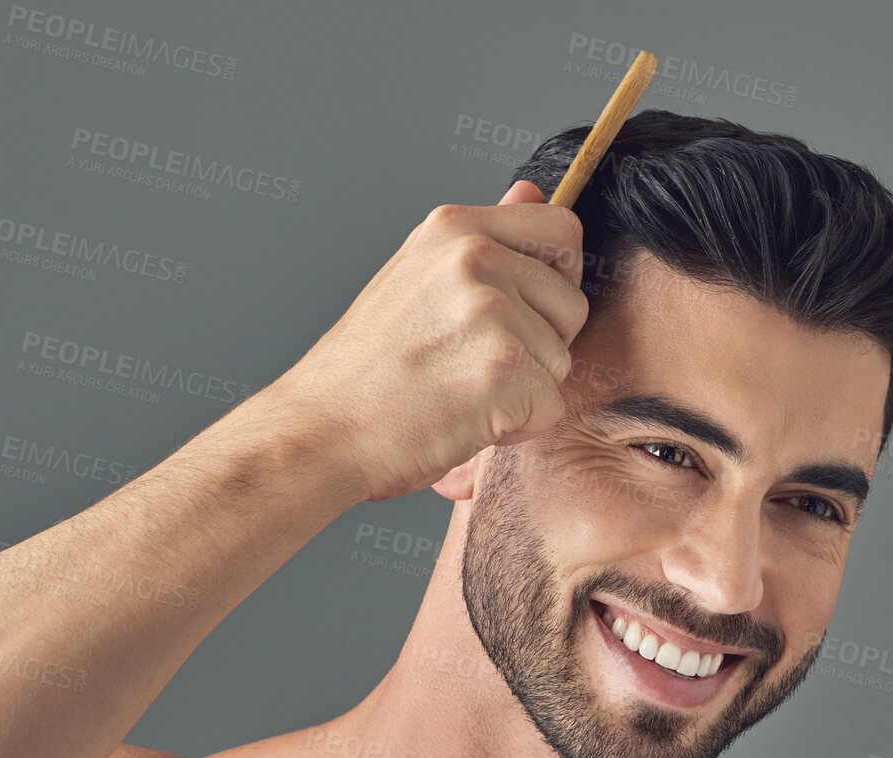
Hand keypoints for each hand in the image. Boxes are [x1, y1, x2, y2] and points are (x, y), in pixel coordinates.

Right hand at [267, 180, 588, 502]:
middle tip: (471, 367)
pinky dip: (516, 429)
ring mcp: (490, 311)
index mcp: (455, 228)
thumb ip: (485, 238)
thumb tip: (532, 190)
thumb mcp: (416, 278)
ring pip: (561, 362)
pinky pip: (550, 407)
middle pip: (570, 304)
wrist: (321, 431)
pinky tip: (465, 421)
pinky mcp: (504, 368)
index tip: (520, 314)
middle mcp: (475, 258)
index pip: (561, 230)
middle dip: (539, 346)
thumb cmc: (363, 372)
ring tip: (459, 395)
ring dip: (523, 392)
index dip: (555, 280)